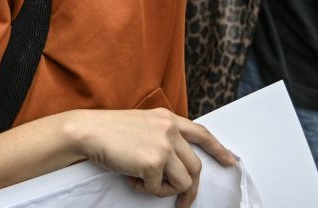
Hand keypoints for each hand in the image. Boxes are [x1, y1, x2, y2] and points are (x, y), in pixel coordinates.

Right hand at [66, 108, 235, 207]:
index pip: (201, 133)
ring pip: (184, 182)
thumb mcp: (141, 125)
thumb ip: (161, 135)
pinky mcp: (154, 163)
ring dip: (165, 190)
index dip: (218, 149)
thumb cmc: (108, 131)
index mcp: (167, 118)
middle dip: (189, 190)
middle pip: (195, 167)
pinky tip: (131, 178)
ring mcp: (164, 146)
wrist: (87, 131)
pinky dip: (145, 190)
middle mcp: (169, 130)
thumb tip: (177, 162)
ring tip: (144, 182)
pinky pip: (159, 189)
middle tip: (181, 204)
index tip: (230, 161)